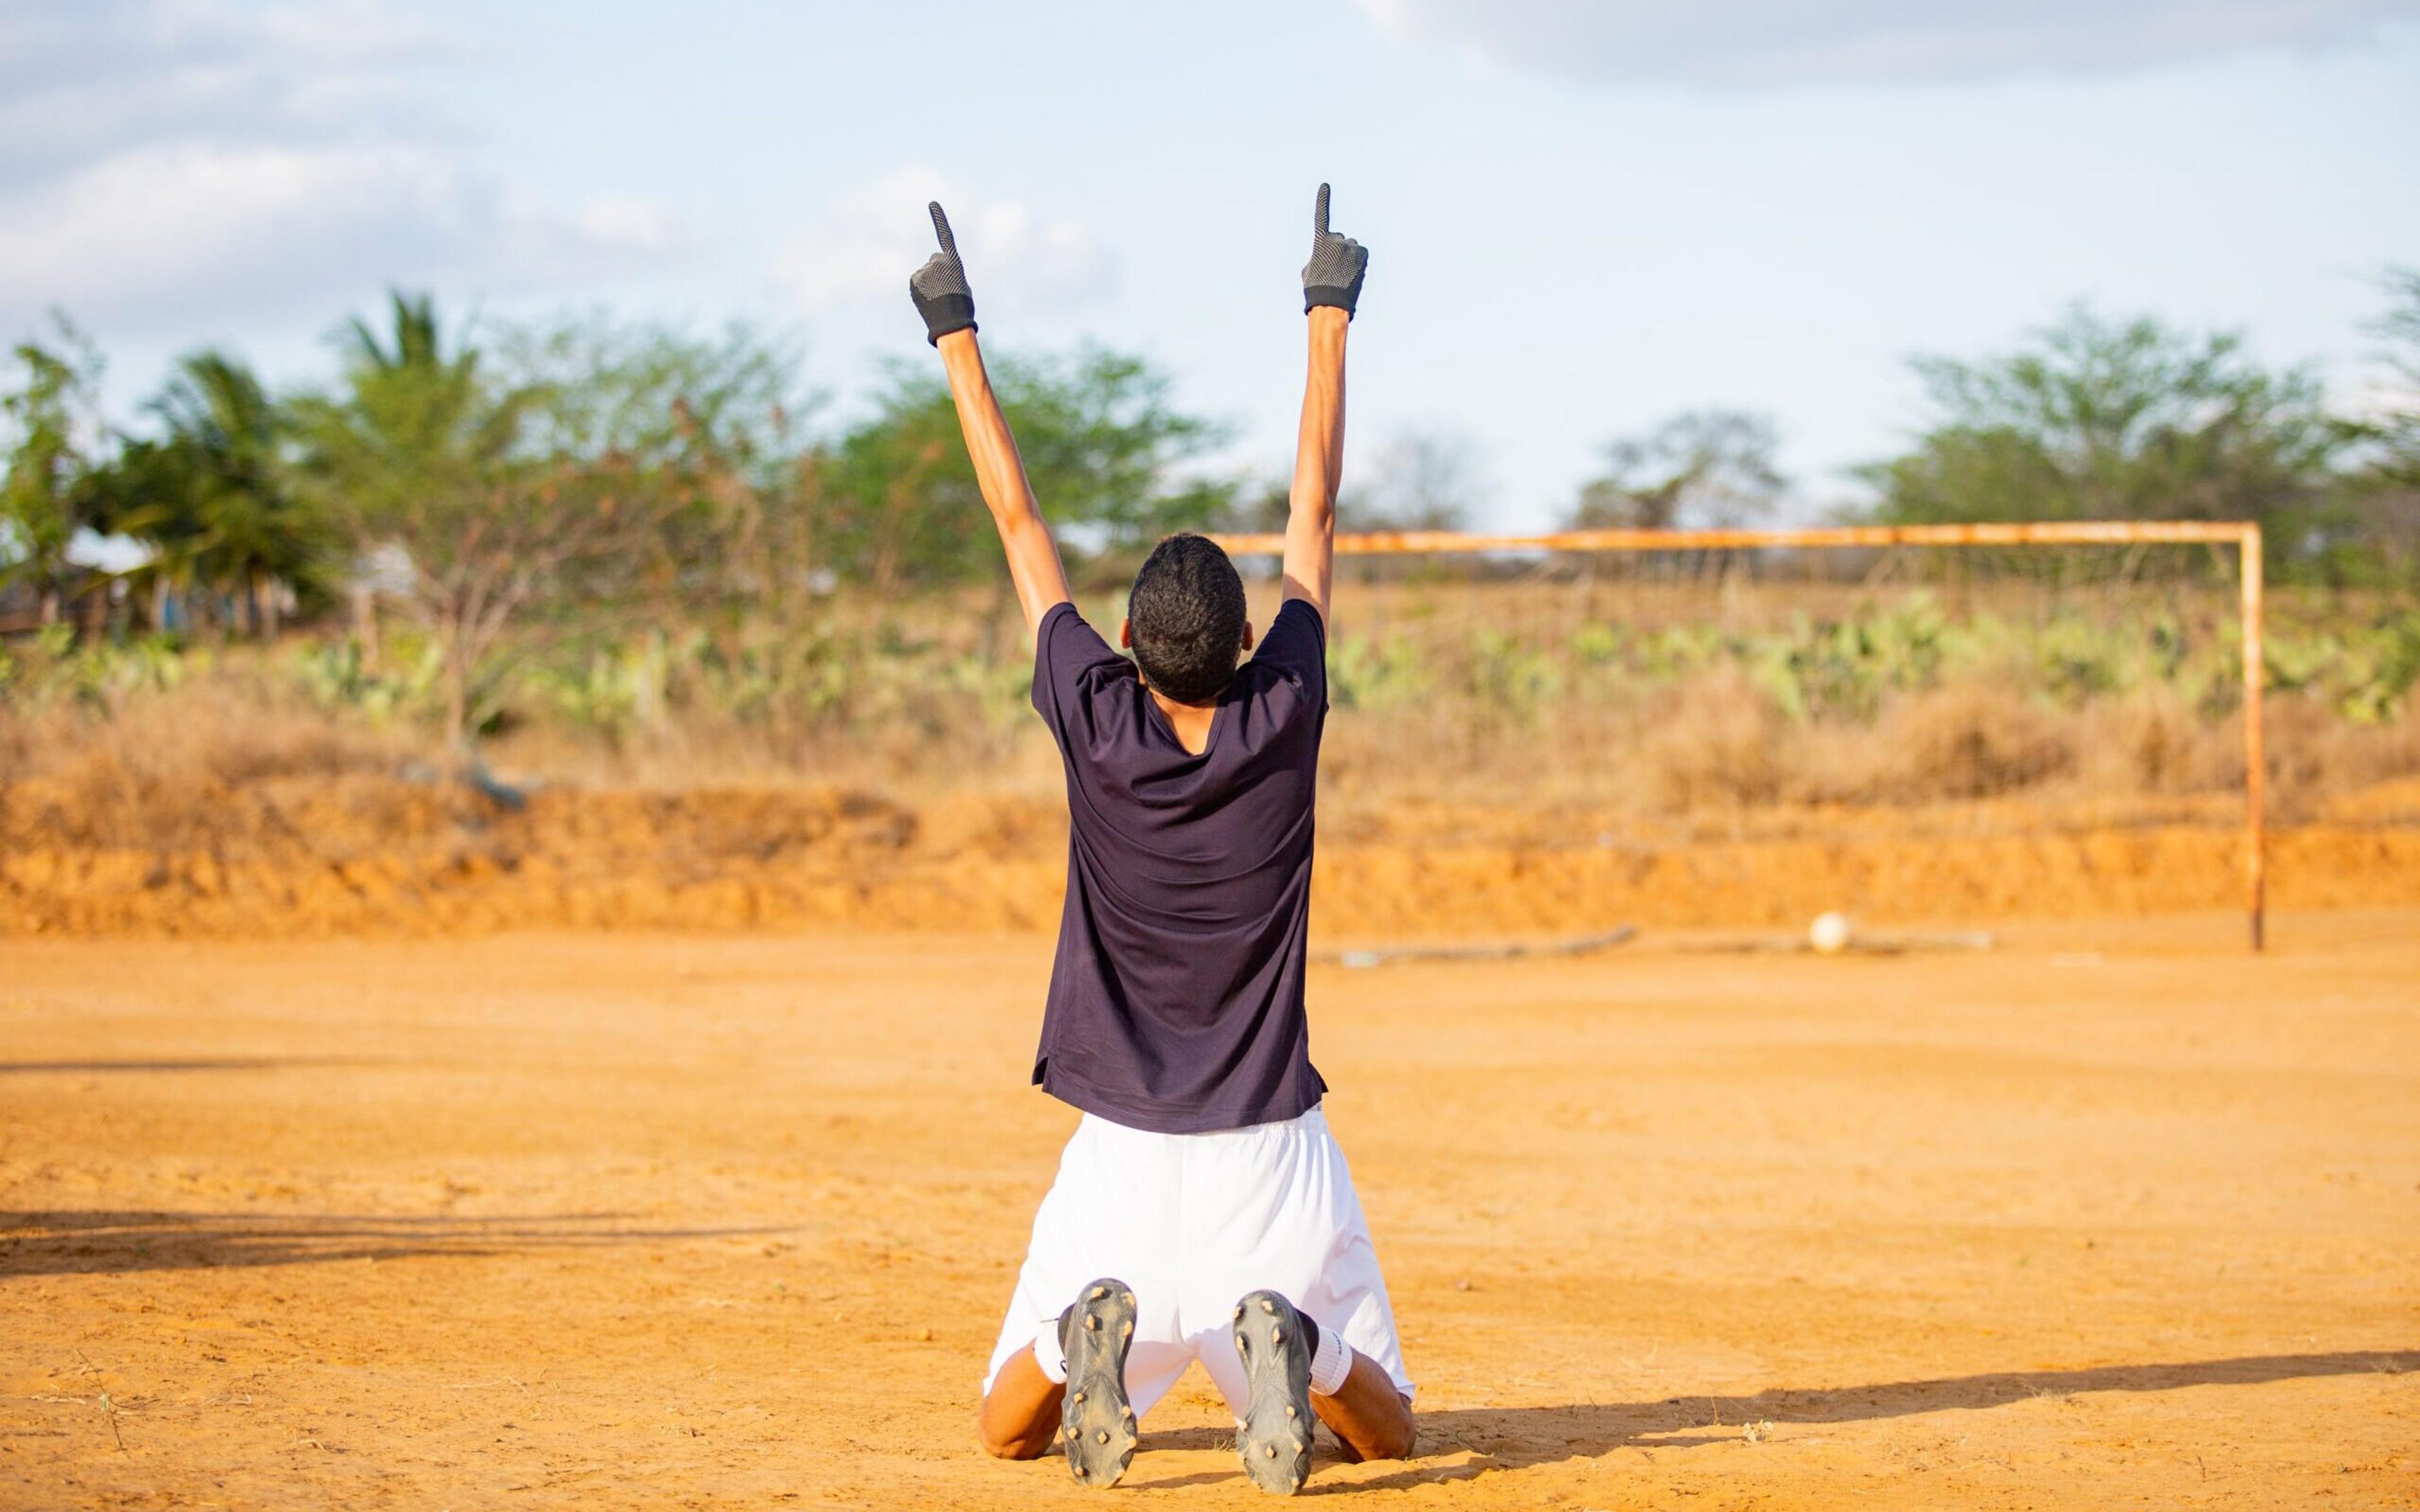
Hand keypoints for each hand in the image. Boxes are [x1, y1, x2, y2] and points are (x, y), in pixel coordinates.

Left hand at [910, 201, 976, 345]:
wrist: (951, 324)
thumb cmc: (962, 307)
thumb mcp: (962, 285)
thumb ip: (950, 273)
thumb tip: (938, 275)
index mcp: (953, 261)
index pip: (945, 235)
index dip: (939, 219)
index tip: (932, 203)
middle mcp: (937, 261)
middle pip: (934, 260)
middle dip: (937, 270)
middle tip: (945, 289)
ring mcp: (924, 270)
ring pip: (925, 273)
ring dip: (929, 282)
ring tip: (937, 298)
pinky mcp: (914, 280)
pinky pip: (917, 281)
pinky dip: (921, 289)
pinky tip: (928, 300)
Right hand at [1301, 183, 1367, 317]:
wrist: (1331, 303)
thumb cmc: (1315, 289)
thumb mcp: (1309, 269)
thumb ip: (1318, 255)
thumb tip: (1327, 255)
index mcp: (1320, 241)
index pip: (1321, 216)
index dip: (1323, 200)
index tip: (1325, 185)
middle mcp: (1336, 239)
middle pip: (1339, 240)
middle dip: (1337, 250)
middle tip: (1333, 269)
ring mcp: (1351, 246)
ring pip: (1351, 248)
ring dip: (1348, 258)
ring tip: (1343, 275)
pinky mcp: (1363, 253)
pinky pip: (1361, 254)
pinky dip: (1358, 262)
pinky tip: (1352, 274)